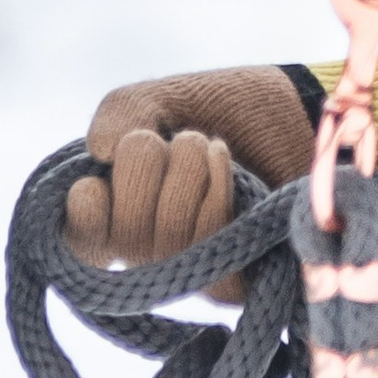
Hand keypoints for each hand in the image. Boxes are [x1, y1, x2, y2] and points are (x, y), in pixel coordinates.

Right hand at [71, 62, 316, 269]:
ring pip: (162, 245)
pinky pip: (205, 258)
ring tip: (207, 146)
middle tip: (178, 139)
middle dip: (142, 167)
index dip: (84, 212)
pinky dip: (212, 199)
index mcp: (118, 212)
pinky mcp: (235, 279)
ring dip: (183, 174)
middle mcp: (149, 250)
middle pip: (121, 238)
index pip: (78, 244)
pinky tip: (223, 166)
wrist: (299, 109)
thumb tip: (99, 152)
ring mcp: (193, 269)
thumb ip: (120, 115)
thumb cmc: (227, 107)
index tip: (99, 175)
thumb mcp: (163, 99)